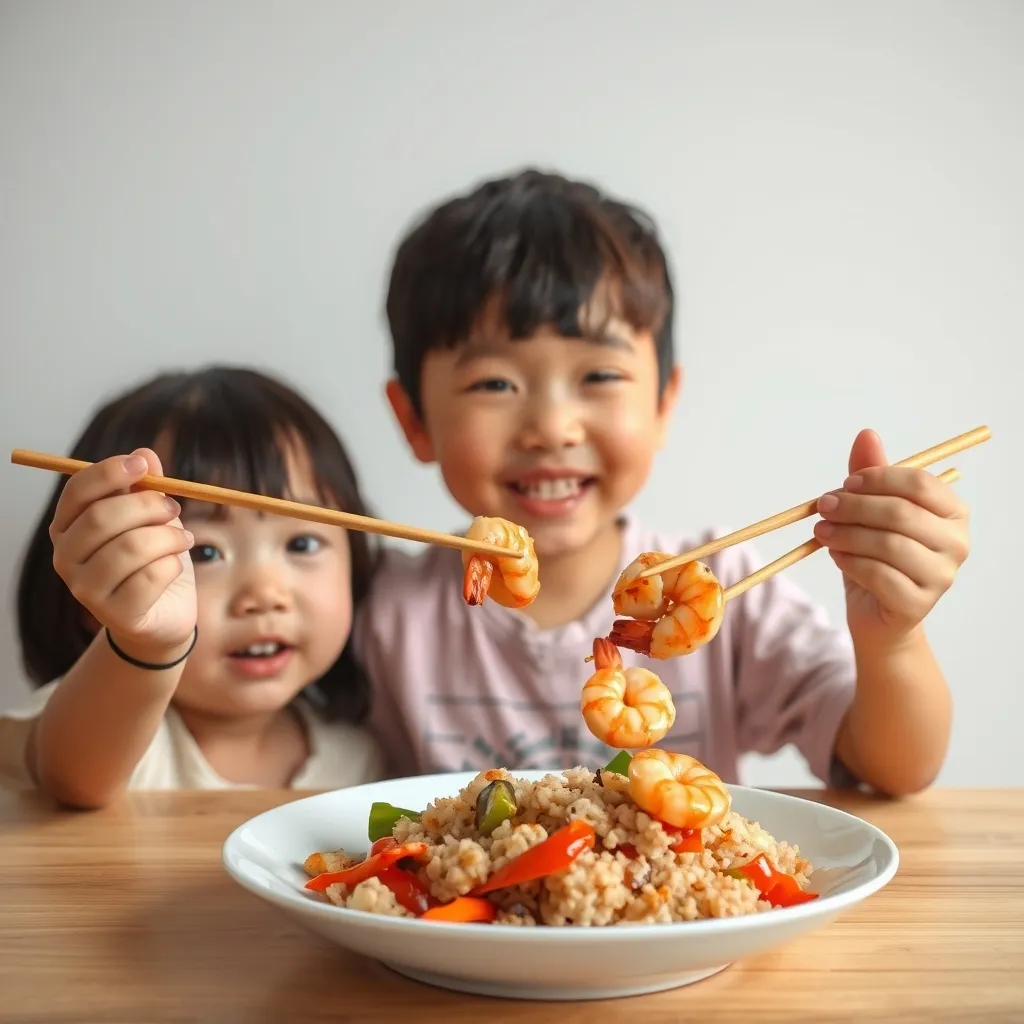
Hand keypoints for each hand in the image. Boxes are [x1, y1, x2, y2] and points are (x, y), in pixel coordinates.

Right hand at [49, 448, 197, 659]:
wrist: (164, 615)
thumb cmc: (152, 560)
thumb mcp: (152, 519)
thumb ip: (147, 487)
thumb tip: (145, 453)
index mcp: (68, 527)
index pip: (78, 491)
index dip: (109, 472)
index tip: (143, 466)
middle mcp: (66, 558)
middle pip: (102, 517)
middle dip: (148, 506)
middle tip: (174, 508)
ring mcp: (85, 590)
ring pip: (130, 547)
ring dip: (168, 538)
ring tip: (183, 539)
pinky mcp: (115, 614)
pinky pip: (150, 578)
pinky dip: (172, 566)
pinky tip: (175, 567)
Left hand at [813, 429, 970, 646]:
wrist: (878, 613)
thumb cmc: (877, 556)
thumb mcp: (871, 512)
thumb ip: (871, 475)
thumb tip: (866, 434)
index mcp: (952, 512)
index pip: (919, 483)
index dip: (878, 479)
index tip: (845, 484)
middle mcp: (956, 543)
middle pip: (901, 513)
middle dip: (854, 506)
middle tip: (823, 506)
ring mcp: (941, 576)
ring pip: (889, 545)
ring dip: (846, 534)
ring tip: (821, 531)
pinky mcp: (918, 603)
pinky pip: (879, 575)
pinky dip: (850, 561)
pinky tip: (836, 555)